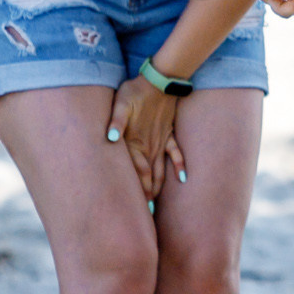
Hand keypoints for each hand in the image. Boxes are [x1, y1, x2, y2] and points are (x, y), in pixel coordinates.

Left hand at [108, 77, 183, 202]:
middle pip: (148, 174)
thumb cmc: (135, 91)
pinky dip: (179, 166)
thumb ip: (115, 121)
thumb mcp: (120, 103)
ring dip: (158, 185)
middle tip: (143, 213)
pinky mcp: (169, 134)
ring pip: (160, 169)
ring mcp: (161, 141)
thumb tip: (109, 138)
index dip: (135, 189)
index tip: (134, 206)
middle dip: (145, 193)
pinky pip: (176, 154)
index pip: (135, 171)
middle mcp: (149, 145)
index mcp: (135, 141)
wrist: (158, 80)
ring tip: (154, 202)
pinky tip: (183, 178)